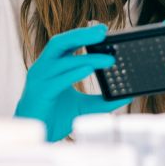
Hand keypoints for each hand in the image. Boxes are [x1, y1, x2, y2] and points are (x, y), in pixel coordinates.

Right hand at [14, 24, 131, 141]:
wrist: (37, 136)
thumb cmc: (56, 116)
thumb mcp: (84, 106)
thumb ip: (103, 100)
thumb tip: (127, 96)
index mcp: (53, 65)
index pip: (67, 43)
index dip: (83, 34)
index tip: (103, 29)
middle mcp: (44, 67)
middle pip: (60, 42)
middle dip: (82, 35)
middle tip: (103, 32)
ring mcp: (40, 79)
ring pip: (62, 60)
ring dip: (87, 57)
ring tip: (108, 59)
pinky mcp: (40, 93)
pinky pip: (57, 80)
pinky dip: (74, 73)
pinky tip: (88, 69)